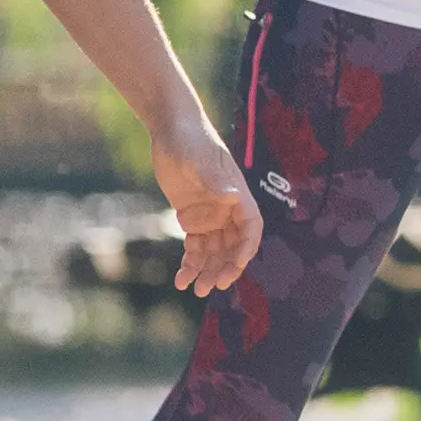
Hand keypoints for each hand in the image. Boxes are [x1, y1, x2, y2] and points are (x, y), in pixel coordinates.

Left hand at [155, 124, 263, 295]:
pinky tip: (181, 279)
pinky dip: (190, 264)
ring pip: (214, 252)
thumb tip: (232, 196)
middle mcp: (227, 209)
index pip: (250, 227)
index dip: (247, 247)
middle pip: (233, 246)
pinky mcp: (191, 219)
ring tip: (195, 290)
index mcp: (237, 194)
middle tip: (212, 286)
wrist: (170, 130)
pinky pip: (195, 248)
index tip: (237, 264)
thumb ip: (214, 178)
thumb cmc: (190, 139)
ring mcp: (210, 216)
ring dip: (207, 271)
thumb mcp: (199, 158)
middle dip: (225, 267)